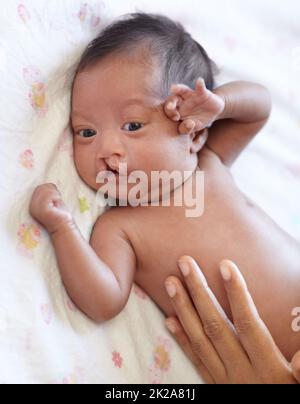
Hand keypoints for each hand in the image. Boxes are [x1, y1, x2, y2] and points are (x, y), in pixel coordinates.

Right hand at [30, 184, 73, 234]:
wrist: (63, 227)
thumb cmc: (59, 214)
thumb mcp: (51, 200)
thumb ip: (47, 193)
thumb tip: (49, 184)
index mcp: (33, 203)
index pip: (40, 187)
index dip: (50, 191)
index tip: (54, 201)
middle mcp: (32, 205)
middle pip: (42, 187)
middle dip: (52, 192)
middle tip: (56, 203)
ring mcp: (36, 207)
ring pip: (46, 189)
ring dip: (55, 195)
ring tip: (56, 204)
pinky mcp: (42, 209)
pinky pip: (49, 195)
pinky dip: (56, 197)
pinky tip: (57, 204)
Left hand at [164, 78, 224, 134]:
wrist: (213, 111)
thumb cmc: (199, 120)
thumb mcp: (194, 127)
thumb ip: (188, 128)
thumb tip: (189, 124)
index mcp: (177, 111)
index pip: (169, 112)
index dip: (170, 114)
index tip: (176, 118)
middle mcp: (181, 102)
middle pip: (172, 100)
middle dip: (170, 103)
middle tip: (169, 107)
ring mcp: (191, 96)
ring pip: (182, 91)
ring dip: (178, 89)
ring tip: (173, 88)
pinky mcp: (202, 92)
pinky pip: (200, 87)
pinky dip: (200, 84)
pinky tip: (199, 81)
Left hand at [164, 257, 298, 383]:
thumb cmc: (290, 396)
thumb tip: (299, 359)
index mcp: (268, 368)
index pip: (247, 324)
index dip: (236, 294)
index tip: (225, 265)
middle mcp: (242, 372)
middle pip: (215, 325)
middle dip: (199, 291)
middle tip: (184, 262)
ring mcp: (225, 379)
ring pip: (200, 340)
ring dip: (183, 308)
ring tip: (170, 282)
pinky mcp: (215, 387)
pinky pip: (195, 362)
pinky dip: (181, 339)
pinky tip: (169, 320)